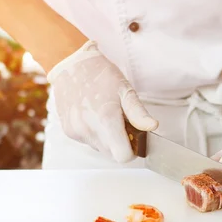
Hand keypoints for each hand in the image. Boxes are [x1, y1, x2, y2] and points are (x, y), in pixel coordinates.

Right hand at [47, 41, 157, 162]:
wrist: (71, 65)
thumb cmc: (100, 75)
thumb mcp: (125, 91)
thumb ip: (138, 113)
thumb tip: (152, 126)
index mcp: (105, 119)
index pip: (122, 156)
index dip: (132, 151)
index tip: (133, 138)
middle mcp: (88, 129)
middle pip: (112, 155)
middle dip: (120, 143)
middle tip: (121, 123)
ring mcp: (76, 131)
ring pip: (100, 149)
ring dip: (107, 139)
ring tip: (105, 116)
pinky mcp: (68, 131)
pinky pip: (88, 142)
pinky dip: (94, 134)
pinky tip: (93, 116)